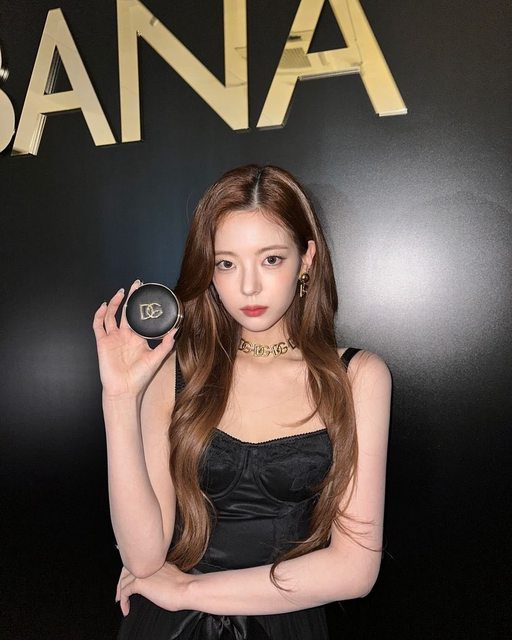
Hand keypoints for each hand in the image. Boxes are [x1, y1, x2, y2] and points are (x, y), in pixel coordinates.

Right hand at [92, 280, 176, 398]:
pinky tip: (103, 305)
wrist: (124, 390)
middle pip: (125, 312)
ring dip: (114, 303)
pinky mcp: (102, 342)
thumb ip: (165, 345)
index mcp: (137, 339)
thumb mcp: (156, 359)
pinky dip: (99, 314)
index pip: (139, 318)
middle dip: (131, 298)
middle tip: (136, 285)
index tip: (148, 295)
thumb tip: (176, 331)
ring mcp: (112, 338)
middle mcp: (124, 336)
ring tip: (121, 292)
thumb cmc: (139, 378)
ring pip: (111, 315)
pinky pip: (98, 325)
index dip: (142, 307)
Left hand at [116, 563, 193, 615]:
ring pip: (123, 580)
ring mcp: (143, 572)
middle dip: (121, 580)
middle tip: (119, 592)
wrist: (186, 589)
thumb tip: (159, 581)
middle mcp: (147, 563)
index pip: (138, 561)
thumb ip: (162, 573)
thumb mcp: (171, 574)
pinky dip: (123, 602)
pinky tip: (126, 609)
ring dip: (120, 591)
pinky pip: (124, 592)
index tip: (128, 579)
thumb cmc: (184, 585)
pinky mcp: (140, 583)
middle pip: (127, 568)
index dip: (131, 571)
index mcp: (156, 560)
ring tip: (120, 601)